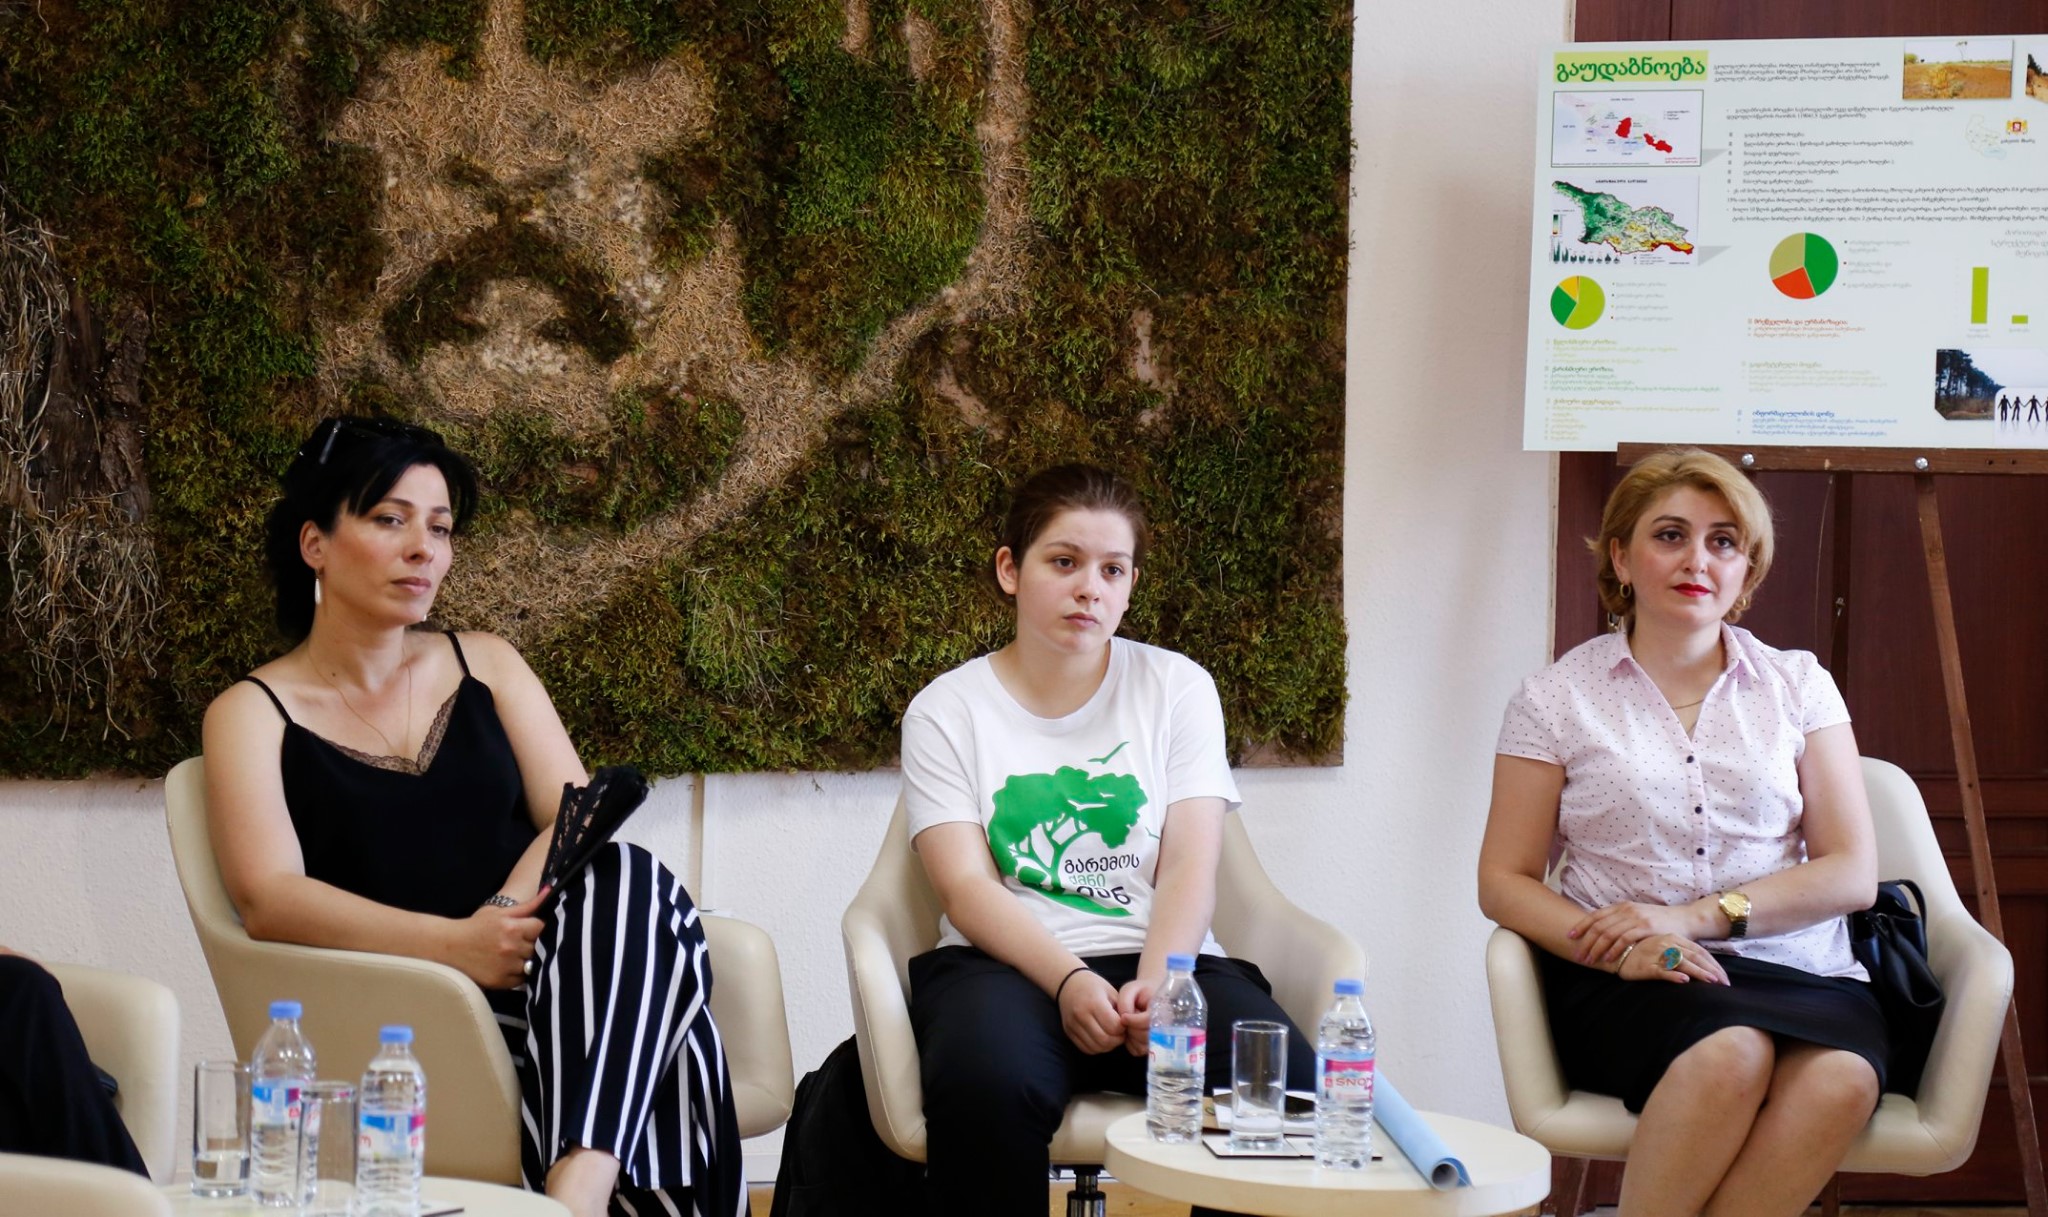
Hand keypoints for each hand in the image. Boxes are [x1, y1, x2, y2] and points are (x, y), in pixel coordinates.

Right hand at [443, 890, 546, 988]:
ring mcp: (506, 966)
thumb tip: (549, 890)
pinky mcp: (500, 981)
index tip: (532, 930)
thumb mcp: (501, 913)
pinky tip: (509, 966)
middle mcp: (511, 947)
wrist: (450, 947)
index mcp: (512, 928)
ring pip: (532, 965)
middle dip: (535, 945)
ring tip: (516, 955)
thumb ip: (528, 905)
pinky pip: (521, 979)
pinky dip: (519, 974)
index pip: (542, 928)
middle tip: (523, 943)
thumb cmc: (477, 927)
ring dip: (528, 960)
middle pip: (539, 947)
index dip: (538, 929)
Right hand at [1057, 968, 1124, 1054]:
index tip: (1125, 1024)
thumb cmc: (1095, 987)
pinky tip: (1101, 1038)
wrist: (1069, 984)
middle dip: (1117, 1040)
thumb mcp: (1111, 992)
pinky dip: (1097, 1047)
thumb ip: (1121, 1010)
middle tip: (1121, 1033)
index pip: (1113, 1026)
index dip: (1123, 1028)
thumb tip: (1132, 1027)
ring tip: (1112, 1036)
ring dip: (1108, 1046)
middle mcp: (1081, 1015)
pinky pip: (1086, 1049)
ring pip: (1095, 1047)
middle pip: (1104, 1040)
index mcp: (1094, 1002)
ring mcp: (1073, 1025)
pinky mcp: (1069, 1032)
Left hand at [1116, 976, 1159, 1055]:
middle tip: (1127, 1019)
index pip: (1149, 1021)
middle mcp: (1168, 1025)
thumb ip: (1125, 1001)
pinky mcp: (1155, 1047)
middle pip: (1145, 1036)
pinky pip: (1138, 1051)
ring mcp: (1163, 1039)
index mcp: (1164, 1008)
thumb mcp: (1130, 989)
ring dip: (1131, 1036)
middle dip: (1131, 1028)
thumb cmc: (1140, 992)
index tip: (1124, 1016)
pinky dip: (1131, 1043)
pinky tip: (1132, 1032)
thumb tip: (1125, 1018)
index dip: (1133, 1021)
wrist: (1151, 996)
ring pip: (1142, 1046)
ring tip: (1131, 1024)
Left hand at [1567, 901, 1699, 968]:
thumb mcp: (1637, 916)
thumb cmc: (1659, 921)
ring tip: (1589, 961)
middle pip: (1598, 926)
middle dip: (1585, 942)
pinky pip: (1625, 939)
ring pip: (1608, 933)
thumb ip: (1621, 921)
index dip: (1581, 926)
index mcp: (1622, 906)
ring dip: (1596, 948)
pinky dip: (1614, 950)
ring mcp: (1636, 917)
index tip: (1569, 937)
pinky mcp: (1647, 927)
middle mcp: (1626, 909)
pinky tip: (1608, 959)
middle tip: (1577, 955)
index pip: (1595, 916)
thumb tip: (1600, 931)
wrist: (1685, 919)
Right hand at [1617, 934, 1729, 985]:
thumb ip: (1677, 952)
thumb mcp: (1660, 946)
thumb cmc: (1638, 950)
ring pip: (1683, 963)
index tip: (1725, 978)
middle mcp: (1667, 944)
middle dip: (1712, 971)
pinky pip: (1662, 970)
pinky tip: (1684, 980)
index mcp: (1672, 938)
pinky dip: (1673, 974)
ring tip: (1712, 982)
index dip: (1714, 964)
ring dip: (1699, 973)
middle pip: (1695, 957)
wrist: (1612, 951)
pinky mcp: (1646, 965)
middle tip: (1726, 984)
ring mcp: (1657, 954)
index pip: (1699, 951)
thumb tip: (1697, 964)